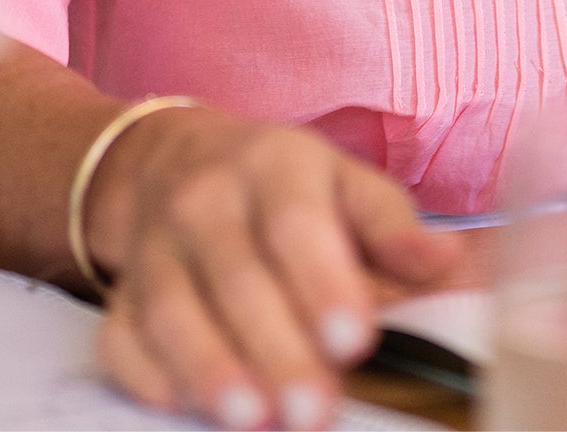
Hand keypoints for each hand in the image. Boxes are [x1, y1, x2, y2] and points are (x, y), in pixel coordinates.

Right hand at [86, 105, 456, 429]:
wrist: (175, 161)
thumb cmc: (284, 186)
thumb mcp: (345, 183)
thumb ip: (392, 228)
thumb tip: (447, 267)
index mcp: (277, 164)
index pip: (298, 223)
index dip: (324, 283)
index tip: (355, 341)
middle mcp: (208, 198)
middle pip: (239, 277)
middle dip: (278, 350)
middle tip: (315, 413)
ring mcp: (154, 245)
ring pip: (172, 309)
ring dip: (211, 370)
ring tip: (253, 422)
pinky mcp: (119, 292)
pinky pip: (121, 337)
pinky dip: (147, 377)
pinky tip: (180, 409)